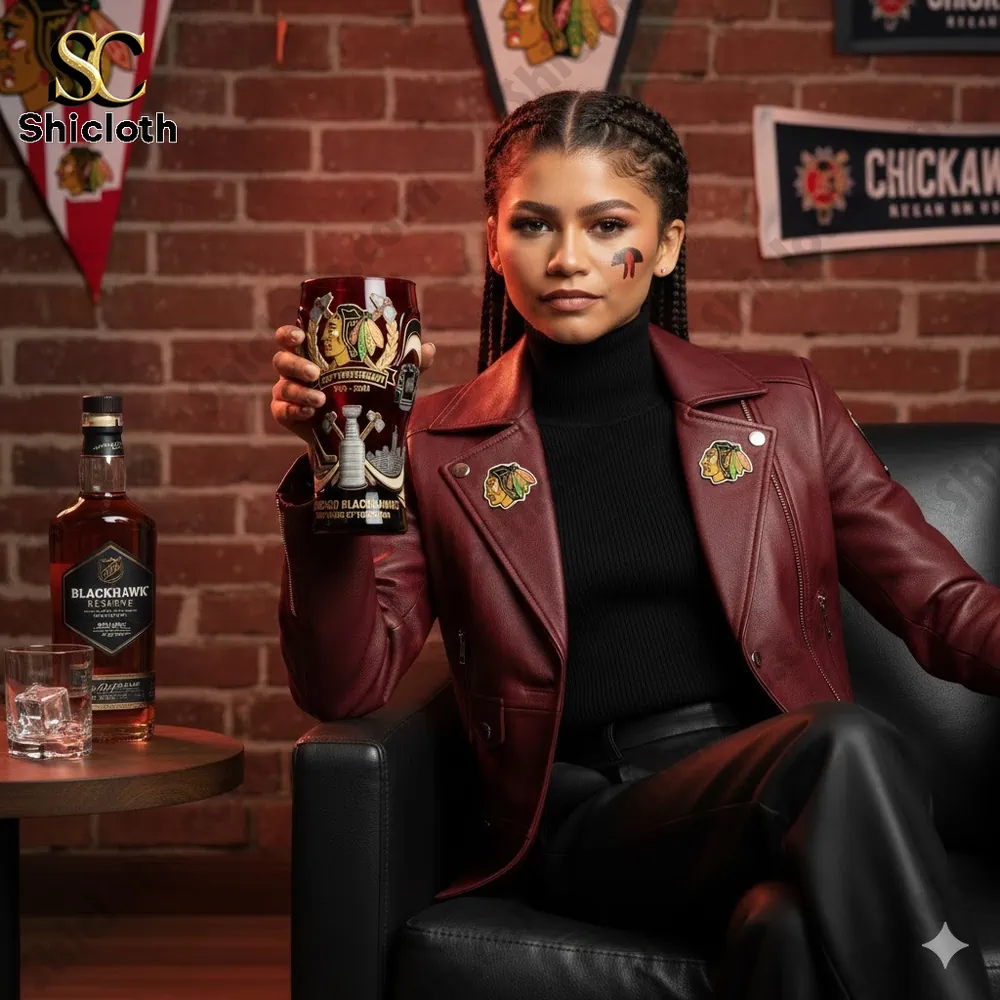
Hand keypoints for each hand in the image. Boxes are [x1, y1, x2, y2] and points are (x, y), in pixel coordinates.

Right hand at [270, 326, 436, 441]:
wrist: (354, 432)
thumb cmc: (366, 393)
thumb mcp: (388, 378)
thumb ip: (406, 363)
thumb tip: (428, 348)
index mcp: (315, 352)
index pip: (292, 336)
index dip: (290, 333)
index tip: (300, 336)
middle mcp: (297, 370)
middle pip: (282, 359)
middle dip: (296, 364)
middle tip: (316, 373)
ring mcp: (289, 392)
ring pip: (283, 387)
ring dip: (299, 392)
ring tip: (320, 400)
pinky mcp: (287, 415)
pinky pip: (282, 412)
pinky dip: (294, 411)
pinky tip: (310, 414)